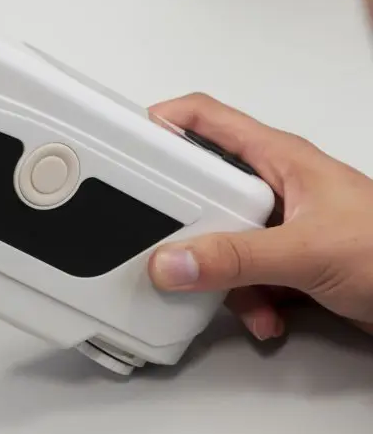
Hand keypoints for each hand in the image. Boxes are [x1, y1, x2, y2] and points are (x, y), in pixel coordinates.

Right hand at [147, 93, 372, 340]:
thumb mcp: (308, 250)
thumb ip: (235, 258)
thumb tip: (174, 261)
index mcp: (278, 159)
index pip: (206, 119)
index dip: (163, 121)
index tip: (125, 141)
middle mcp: (275, 187)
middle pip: (202, 189)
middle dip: (187, 224)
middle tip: (169, 242)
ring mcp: (280, 226)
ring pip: (220, 239)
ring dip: (222, 275)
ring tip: (241, 296)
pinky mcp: (287, 261)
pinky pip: (243, 273)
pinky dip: (247, 299)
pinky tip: (267, 314)